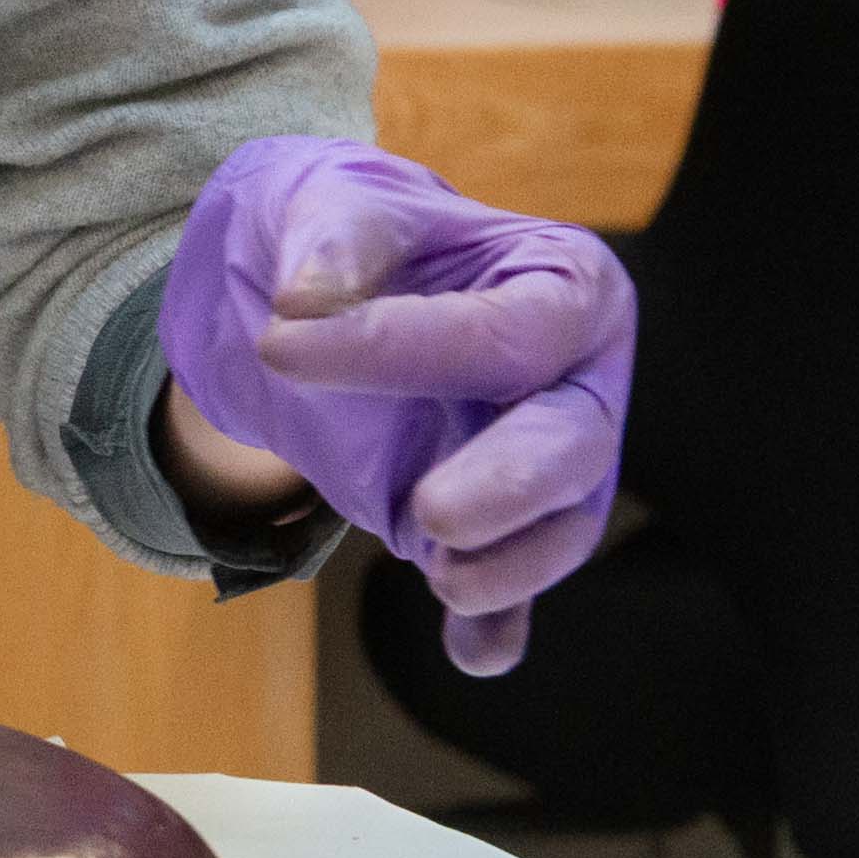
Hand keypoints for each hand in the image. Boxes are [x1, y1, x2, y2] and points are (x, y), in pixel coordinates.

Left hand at [158, 135, 634, 676]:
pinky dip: (497, 627)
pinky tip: (475, 655)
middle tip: (432, 513)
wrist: (336, 290)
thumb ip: (333, 240)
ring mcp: (554, 464)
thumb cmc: (359, 236)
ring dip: (505, 566)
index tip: (279, 343)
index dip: (400, 345)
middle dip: (510, 484)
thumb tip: (306, 301)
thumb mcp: (337, 202)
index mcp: (565, 284)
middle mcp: (580, 380)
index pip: (506, 332)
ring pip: (559, 528)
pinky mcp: (507, 528)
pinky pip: (515, 592)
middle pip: (573, 442)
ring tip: (437, 575)